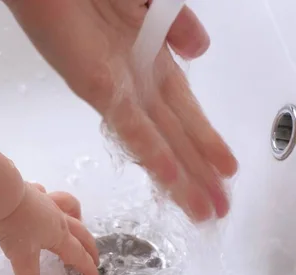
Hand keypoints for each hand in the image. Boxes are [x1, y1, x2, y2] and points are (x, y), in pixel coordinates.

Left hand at [0, 182, 99, 274]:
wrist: (2, 193)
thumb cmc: (15, 225)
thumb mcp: (22, 258)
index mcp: (59, 235)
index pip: (78, 255)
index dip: (88, 268)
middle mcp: (58, 218)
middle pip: (81, 232)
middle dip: (89, 246)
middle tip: (94, 257)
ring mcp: (47, 202)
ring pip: (69, 207)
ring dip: (77, 216)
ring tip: (78, 221)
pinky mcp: (33, 191)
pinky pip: (47, 194)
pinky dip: (49, 198)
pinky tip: (44, 200)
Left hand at [5, 0, 237, 220]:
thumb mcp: (152, 4)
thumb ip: (178, 26)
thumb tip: (200, 50)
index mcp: (150, 64)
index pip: (184, 112)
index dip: (206, 142)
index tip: (225, 171)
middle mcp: (136, 83)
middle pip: (174, 135)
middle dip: (197, 174)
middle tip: (218, 209)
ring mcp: (117, 88)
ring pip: (155, 141)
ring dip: (180, 177)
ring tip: (203, 208)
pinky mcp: (95, 86)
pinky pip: (129, 124)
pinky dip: (151, 150)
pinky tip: (170, 177)